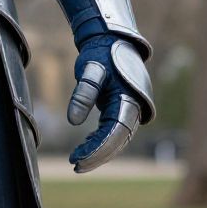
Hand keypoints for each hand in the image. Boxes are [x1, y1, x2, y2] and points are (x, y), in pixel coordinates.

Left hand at [67, 33, 150, 172]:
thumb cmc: (102, 54)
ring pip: (118, 139)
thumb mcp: (89, 69)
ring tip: (77, 161)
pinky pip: (114, 132)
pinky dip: (101, 142)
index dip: (97, 148)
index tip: (78, 159)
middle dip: (98, 156)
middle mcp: (134, 109)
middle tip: (75, 166)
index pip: (115, 132)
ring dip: (99, 152)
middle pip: (118, 141)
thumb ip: (83, 93)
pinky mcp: (123, 111)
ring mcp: (130, 111)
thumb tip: (72, 121)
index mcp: (128, 99)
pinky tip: (84, 147)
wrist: (113, 41)